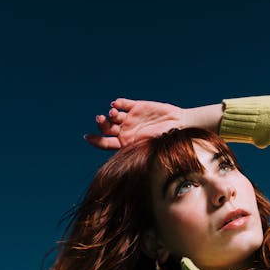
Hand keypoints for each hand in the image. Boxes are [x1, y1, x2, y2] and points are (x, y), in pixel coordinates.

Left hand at [85, 98, 223, 150]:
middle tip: (101, 119)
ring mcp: (131, 118)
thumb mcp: (149, 151)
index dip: (95, 140)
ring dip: (110, 114)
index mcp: (126, 144)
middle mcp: (126, 131)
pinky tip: (116, 105)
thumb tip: (120, 166)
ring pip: (113, 115)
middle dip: (101, 124)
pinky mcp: (138, 107)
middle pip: (107, 128)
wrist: (182, 127)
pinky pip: (123, 103)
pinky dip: (118, 103)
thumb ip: (135, 152)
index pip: (106, 143)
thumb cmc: (167, 143)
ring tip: (113, 113)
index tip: (87, 137)